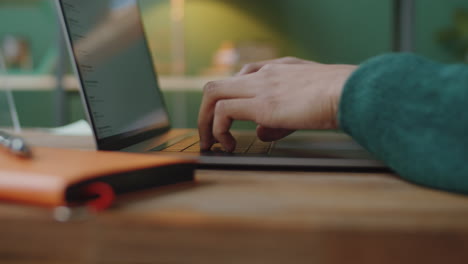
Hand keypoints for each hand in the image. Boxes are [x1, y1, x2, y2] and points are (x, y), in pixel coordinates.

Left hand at [198, 57, 356, 151]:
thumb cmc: (340, 98)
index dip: (230, 99)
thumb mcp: (306, 105)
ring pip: (213, 93)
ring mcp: (261, 86)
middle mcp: (265, 73)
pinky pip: (223, 112)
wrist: (353, 92)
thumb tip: (260, 134)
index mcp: (278, 69)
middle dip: (206, 111)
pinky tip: (231, 145)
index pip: (242, 77)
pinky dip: (219, 130)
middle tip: (208, 135)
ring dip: (206, 121)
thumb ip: (279, 119)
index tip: (228, 120)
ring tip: (212, 143)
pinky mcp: (262, 103)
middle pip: (218, 85)